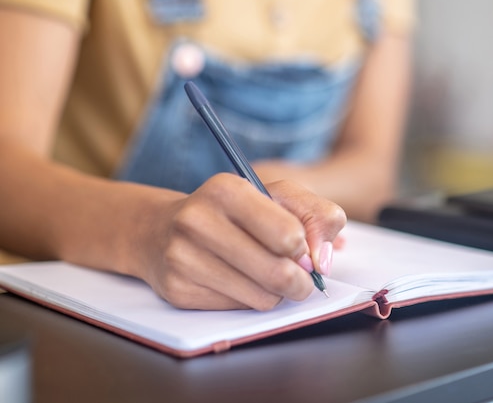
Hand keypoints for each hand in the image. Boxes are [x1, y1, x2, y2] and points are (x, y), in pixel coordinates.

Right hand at [136, 173, 345, 310]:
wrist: (161, 230)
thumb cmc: (232, 212)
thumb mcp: (277, 197)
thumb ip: (316, 216)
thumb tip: (323, 260)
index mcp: (227, 189)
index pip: (289, 235)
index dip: (306, 249)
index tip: (302, 249)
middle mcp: (198, 220)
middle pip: (279, 272)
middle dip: (300, 281)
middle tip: (300, 277)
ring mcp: (183, 257)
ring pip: (262, 297)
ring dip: (276, 293)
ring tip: (267, 275)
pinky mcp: (178, 290)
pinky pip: (238, 309)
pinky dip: (249, 300)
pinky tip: (238, 281)